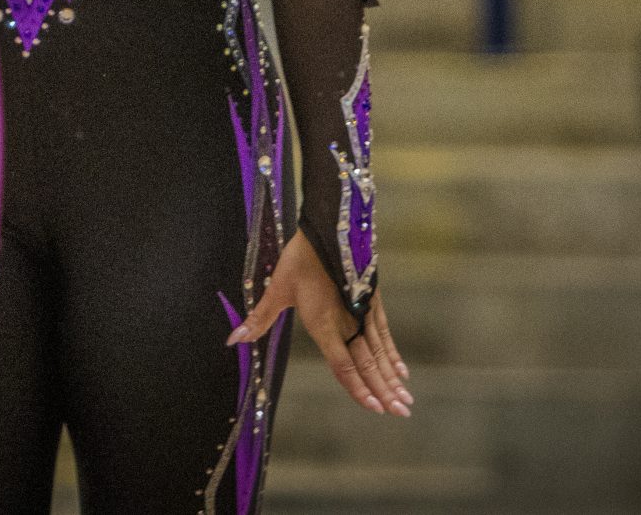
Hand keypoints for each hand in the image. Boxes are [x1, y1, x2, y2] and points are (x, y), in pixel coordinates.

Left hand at [228, 230, 408, 417]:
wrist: (330, 226)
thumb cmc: (300, 258)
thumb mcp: (277, 288)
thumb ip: (260, 317)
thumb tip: (234, 339)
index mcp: (324, 322)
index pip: (343, 363)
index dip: (358, 387)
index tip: (373, 408)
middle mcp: (347, 321)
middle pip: (368, 363)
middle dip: (384, 390)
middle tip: (402, 414)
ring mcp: (363, 312)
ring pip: (379, 352)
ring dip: (392, 378)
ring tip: (406, 401)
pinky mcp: (372, 301)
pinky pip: (384, 335)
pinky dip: (392, 354)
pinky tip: (402, 370)